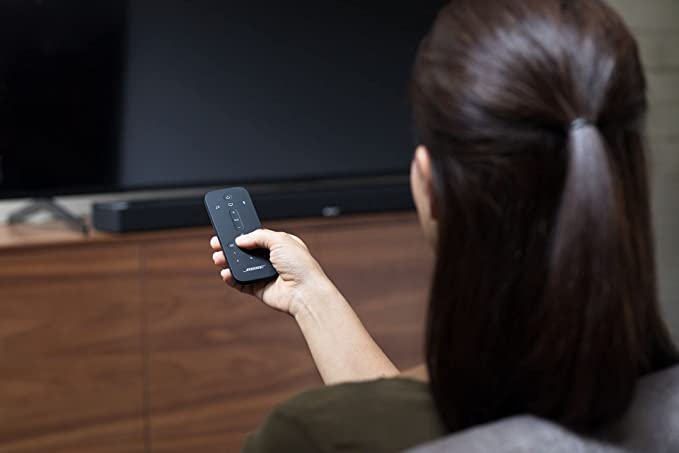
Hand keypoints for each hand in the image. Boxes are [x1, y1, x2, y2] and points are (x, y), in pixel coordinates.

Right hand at [211, 229, 330, 315]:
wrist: (305, 291)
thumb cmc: (301, 266)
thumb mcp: (280, 240)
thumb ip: (259, 235)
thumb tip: (241, 239)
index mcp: (279, 245)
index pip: (255, 236)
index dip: (241, 234)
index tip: (227, 230)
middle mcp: (271, 259)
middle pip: (245, 252)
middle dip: (229, 247)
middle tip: (217, 244)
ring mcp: (264, 275)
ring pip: (240, 267)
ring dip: (227, 262)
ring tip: (219, 259)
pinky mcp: (259, 289)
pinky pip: (240, 283)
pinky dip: (231, 279)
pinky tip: (226, 274)